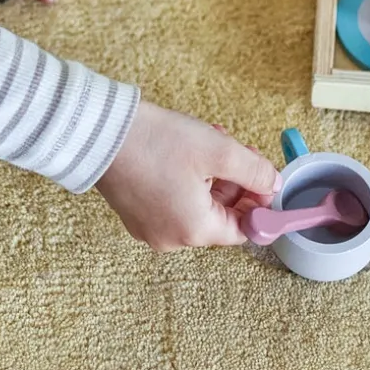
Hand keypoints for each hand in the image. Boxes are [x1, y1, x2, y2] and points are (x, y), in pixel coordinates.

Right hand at [96, 102, 280, 250]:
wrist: (97, 132)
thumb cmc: (156, 142)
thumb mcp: (218, 151)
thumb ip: (254, 171)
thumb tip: (272, 184)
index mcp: (194, 230)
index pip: (242, 229)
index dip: (258, 204)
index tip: (264, 178)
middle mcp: (171, 238)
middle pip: (219, 216)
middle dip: (236, 183)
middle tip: (242, 150)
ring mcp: (149, 227)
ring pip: (197, 206)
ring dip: (213, 177)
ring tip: (215, 141)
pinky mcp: (135, 212)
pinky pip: (173, 202)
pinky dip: (188, 181)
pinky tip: (190, 151)